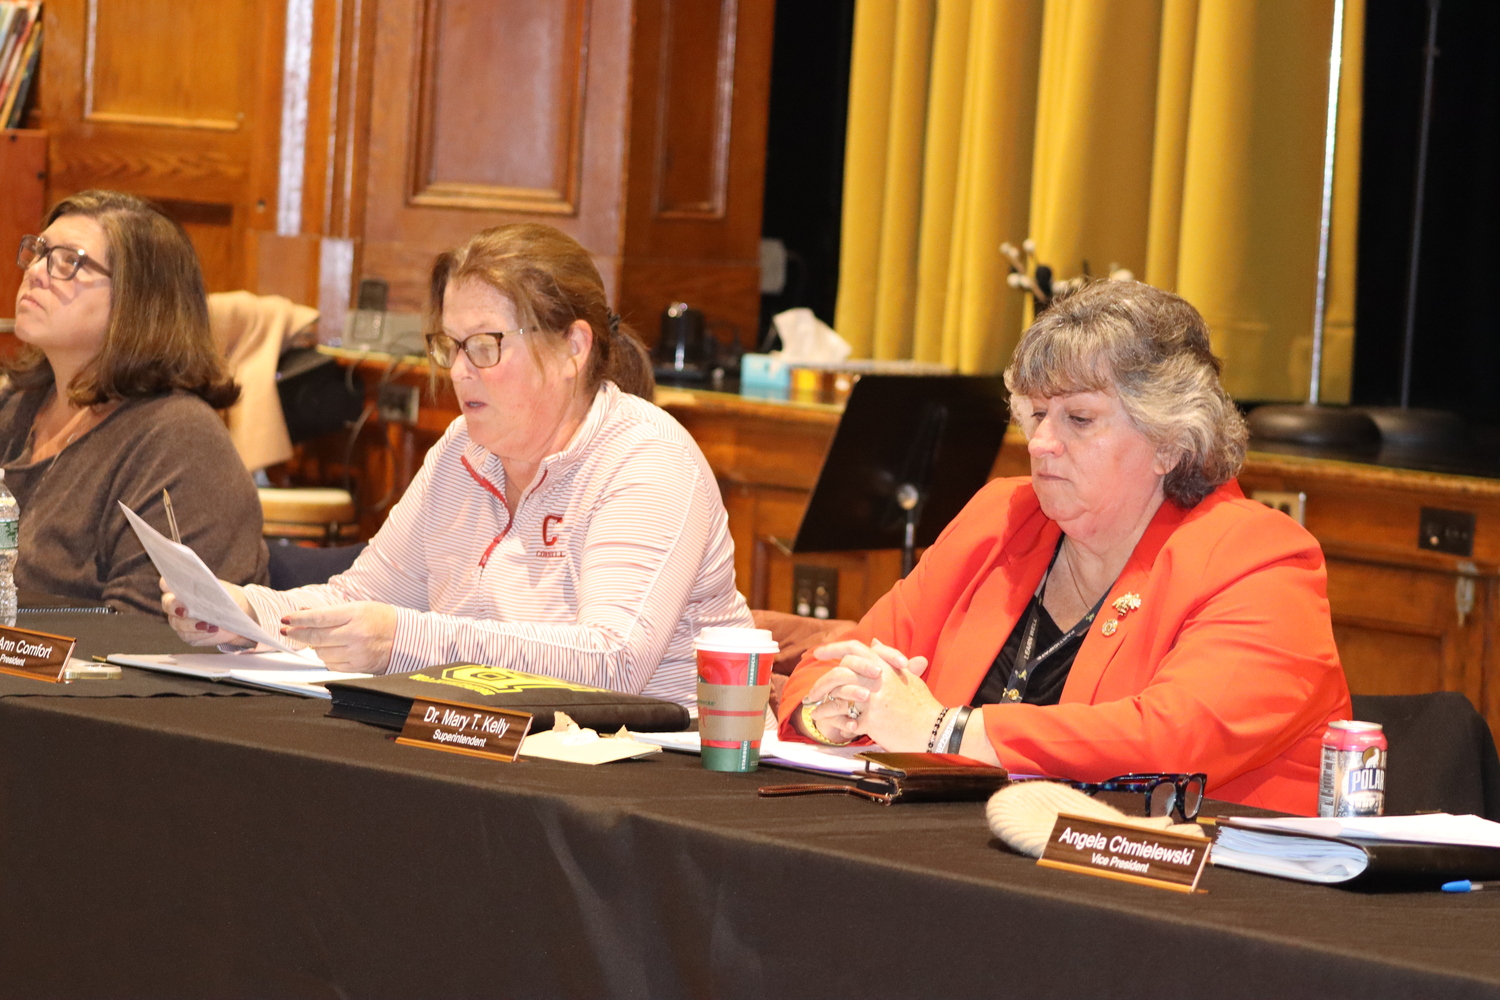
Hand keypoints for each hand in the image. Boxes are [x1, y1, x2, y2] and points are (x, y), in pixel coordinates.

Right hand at [161, 576, 256, 649]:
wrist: (239, 615)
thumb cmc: (227, 597)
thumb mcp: (222, 590)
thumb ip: (208, 589)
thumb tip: (201, 593)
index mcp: (181, 588)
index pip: (166, 583)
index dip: (167, 584)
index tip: (176, 588)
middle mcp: (176, 604)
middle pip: (168, 605)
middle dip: (175, 608)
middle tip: (186, 611)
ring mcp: (180, 621)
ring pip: (177, 623)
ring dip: (191, 624)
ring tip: (207, 624)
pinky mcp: (188, 635)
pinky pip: (189, 636)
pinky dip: (200, 634)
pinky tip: (213, 630)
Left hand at [280, 602, 397, 673]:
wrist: (407, 639)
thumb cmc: (382, 620)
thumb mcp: (359, 608)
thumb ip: (331, 612)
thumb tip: (304, 614)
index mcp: (356, 614)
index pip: (319, 617)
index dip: (299, 619)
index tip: (286, 619)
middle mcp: (355, 634)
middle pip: (316, 636)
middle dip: (297, 634)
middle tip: (287, 632)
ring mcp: (357, 653)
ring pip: (321, 653)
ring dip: (315, 647)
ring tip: (320, 641)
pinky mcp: (358, 667)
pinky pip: (332, 665)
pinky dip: (327, 658)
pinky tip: (332, 651)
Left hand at [799, 638, 932, 743]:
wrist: (935, 729)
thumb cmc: (922, 704)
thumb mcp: (907, 677)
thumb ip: (888, 659)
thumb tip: (873, 643)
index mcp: (885, 666)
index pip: (855, 649)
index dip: (833, 648)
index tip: (817, 652)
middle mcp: (877, 680)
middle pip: (838, 674)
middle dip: (820, 684)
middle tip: (811, 693)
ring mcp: (874, 701)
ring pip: (837, 698)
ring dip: (821, 705)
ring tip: (812, 710)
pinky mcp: (873, 721)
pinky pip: (845, 720)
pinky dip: (833, 722)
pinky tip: (825, 725)